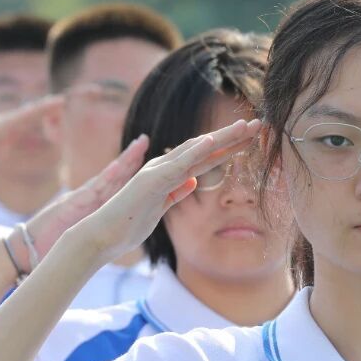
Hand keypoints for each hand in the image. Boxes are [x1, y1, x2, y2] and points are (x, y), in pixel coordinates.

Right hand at [0, 96, 62, 181]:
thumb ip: (1, 149)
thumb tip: (10, 147)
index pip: (25, 121)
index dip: (42, 116)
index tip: (58, 112)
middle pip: (28, 114)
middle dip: (47, 109)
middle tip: (66, 101)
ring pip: (24, 113)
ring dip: (43, 108)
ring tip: (61, 101)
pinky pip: (15, 120)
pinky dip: (30, 114)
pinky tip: (39, 112)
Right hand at [20, 136, 150, 262]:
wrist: (31, 249)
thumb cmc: (57, 241)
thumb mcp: (85, 228)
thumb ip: (98, 219)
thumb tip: (119, 220)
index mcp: (95, 203)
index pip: (117, 182)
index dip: (132, 168)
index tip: (149, 157)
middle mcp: (89, 196)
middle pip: (114, 173)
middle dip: (130, 157)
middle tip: (144, 139)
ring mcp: (80, 198)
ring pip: (105, 176)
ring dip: (122, 162)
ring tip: (136, 147)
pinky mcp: (70, 204)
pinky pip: (90, 190)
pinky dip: (103, 179)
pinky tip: (116, 168)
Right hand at [56, 119, 261, 264]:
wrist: (102, 236)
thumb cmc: (127, 225)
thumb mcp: (161, 209)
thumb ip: (176, 193)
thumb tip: (194, 181)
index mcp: (168, 175)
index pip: (204, 159)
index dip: (228, 148)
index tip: (250, 140)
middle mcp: (163, 168)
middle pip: (204, 149)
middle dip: (232, 137)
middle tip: (258, 125)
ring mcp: (157, 172)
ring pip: (195, 150)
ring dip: (222, 138)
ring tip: (245, 127)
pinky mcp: (151, 181)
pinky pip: (177, 164)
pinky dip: (195, 151)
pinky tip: (213, 142)